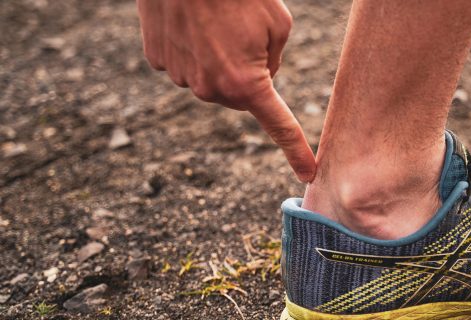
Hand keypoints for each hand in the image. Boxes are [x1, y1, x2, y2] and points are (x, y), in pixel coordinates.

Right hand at [136, 0, 315, 181]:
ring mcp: (181, 77)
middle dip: (249, 74)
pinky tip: (192, 23)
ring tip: (217, 23)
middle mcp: (211, 90)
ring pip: (211, 79)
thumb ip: (274, 62)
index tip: (308, 173)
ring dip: (219, 59)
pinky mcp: (159, 60)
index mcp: (247, 85)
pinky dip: (192, 49)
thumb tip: (258, 79)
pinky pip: (185, 64)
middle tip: (245, 36)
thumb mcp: (277, 25)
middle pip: (241, 95)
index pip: (279, 126)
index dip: (296, 151)